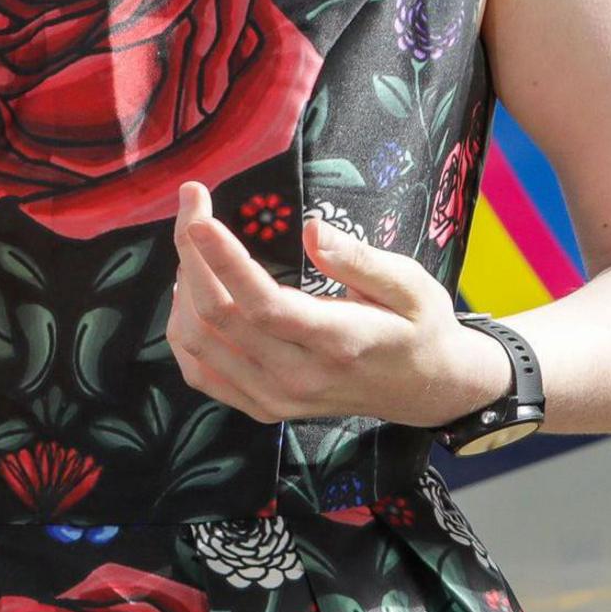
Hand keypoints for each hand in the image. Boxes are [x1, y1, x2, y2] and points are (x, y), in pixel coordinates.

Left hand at [165, 179, 507, 426]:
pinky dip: (184, 331)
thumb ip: (359, 259)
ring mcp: (276, 398)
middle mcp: (299, 377)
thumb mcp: (409, 284)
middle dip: (192, 254)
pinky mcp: (262, 407)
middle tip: (191, 204)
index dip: (224, 261)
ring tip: (195, 245)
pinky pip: (201, 374)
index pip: (265, 305)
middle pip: (220, 317)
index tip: (199, 218)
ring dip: (184, 288)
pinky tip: (191, 294)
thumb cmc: (419, 326)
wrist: (426, 389)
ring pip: (199, 345)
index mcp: (339, 342)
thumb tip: (312, 229)